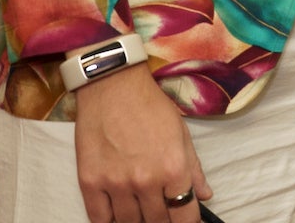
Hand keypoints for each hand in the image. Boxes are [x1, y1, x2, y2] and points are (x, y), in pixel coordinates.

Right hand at [73, 63, 210, 222]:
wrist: (112, 86)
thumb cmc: (150, 106)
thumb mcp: (181, 133)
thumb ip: (194, 169)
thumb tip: (204, 195)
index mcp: (173, 168)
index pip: (184, 215)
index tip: (184, 221)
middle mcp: (146, 181)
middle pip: (156, 222)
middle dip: (162, 221)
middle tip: (161, 213)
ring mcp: (116, 184)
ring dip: (137, 221)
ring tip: (141, 212)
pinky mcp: (90, 182)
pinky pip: (99, 219)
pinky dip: (110, 222)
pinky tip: (117, 215)